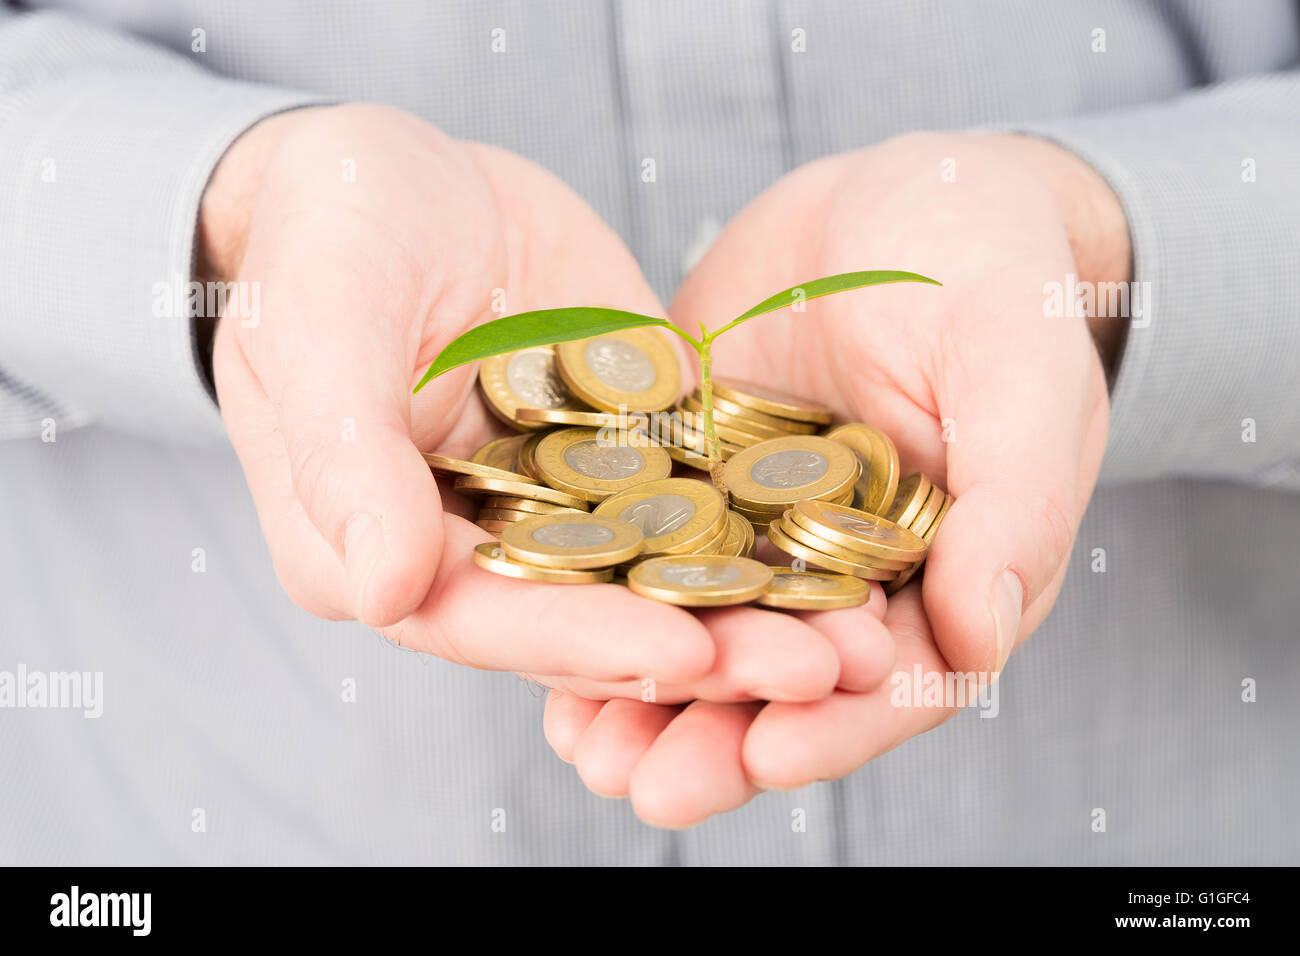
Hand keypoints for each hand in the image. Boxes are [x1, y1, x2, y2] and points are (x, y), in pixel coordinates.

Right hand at [205, 104, 884, 700]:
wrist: (405, 179)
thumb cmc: (328, 241)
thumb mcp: (321, 325)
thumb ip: (344, 457)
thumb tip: (383, 591)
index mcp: (380, 551)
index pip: (484, 621)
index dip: (582, 642)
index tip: (682, 655)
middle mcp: (477, 554)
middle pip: (590, 621)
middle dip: (701, 650)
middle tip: (813, 669)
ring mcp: (559, 510)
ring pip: (660, 578)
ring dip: (755, 613)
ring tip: (855, 637)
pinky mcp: (627, 461)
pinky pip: (700, 505)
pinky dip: (769, 534)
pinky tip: (852, 548)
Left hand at [544, 132, 1120, 824]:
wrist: (896, 198)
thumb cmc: (991, 270)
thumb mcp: (1018, 364)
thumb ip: (1015, 498)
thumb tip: (984, 637)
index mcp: (945, 566)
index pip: (899, 675)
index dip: (838, 725)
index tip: (771, 756)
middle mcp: (850, 568)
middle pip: (788, 679)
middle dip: (721, 738)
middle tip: (651, 791)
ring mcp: (764, 527)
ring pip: (708, 632)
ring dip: (648, 700)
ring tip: (586, 752)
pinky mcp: (692, 480)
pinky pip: (645, 554)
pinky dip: (603, 603)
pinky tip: (545, 650)